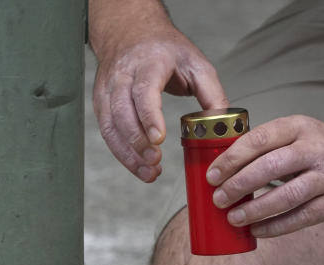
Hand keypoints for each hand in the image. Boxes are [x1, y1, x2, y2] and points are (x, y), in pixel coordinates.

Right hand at [93, 27, 226, 182]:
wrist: (130, 31)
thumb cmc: (165, 49)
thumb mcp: (196, 63)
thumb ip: (212, 93)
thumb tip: (222, 125)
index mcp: (149, 61)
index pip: (144, 90)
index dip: (149, 116)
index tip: (158, 139)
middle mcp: (123, 75)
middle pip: (123, 111)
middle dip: (137, 141)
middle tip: (155, 162)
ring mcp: (108, 89)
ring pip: (111, 125)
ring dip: (127, 153)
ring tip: (149, 173)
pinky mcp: (101, 102)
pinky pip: (107, 131)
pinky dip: (121, 152)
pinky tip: (137, 165)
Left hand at [207, 116, 323, 236]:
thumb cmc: (317, 147)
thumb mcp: (295, 134)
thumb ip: (265, 147)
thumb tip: (222, 171)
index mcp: (298, 127)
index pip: (260, 139)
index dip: (232, 158)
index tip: (213, 175)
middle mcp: (315, 149)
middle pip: (271, 167)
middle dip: (239, 185)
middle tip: (219, 199)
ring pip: (286, 196)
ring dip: (255, 210)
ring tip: (233, 218)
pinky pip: (300, 217)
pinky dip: (275, 226)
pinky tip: (256, 230)